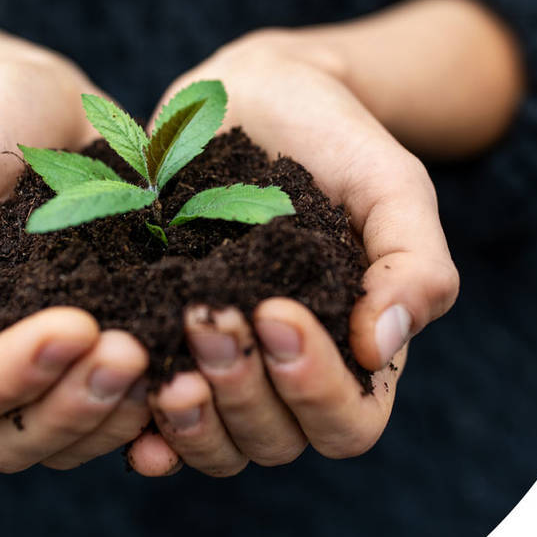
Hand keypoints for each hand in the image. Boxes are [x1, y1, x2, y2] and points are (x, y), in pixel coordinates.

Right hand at [0, 56, 153, 472]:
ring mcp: (56, 367)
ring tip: (168, 361)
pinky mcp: (111, 350)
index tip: (72, 325)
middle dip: (72, 408)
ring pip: (73, 439)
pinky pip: (129, 414)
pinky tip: (196, 379)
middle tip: (130, 352)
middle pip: (13, 441)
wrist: (50, 105)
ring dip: (117, 416)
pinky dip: (160, 412)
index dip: (7, 379)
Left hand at [127, 30, 459, 476]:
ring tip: (162, 367)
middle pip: (274, 441)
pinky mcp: (164, 344)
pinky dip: (139, 425)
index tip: (275, 311)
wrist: (256, 93)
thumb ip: (414, 263)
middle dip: (240, 391)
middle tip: (205, 317)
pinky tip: (121, 393)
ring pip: (214, 443)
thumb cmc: (335, 139)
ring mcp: (224, 366)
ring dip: (189, 419)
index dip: (314, 387)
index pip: (348, 422)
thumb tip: (383, 345)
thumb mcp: (392, 186)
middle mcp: (288, 376)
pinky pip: (151, 416)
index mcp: (355, 353)